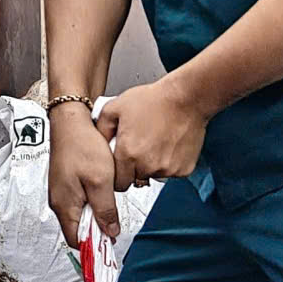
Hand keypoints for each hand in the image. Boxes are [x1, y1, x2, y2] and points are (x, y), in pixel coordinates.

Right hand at [47, 100, 119, 242]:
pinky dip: (94, 201)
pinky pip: (81, 201)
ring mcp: (62, 193)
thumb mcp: (100, 181)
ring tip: (111, 201)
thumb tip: (110, 233)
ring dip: (97, 213)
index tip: (111, 244)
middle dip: (98, 228)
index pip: (76, 241)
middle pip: (79, 229)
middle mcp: (59, 202)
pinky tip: (104, 189)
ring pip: (82, 215)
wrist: (71, 121)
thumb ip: (105, 210)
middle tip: (116, 220)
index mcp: (64, 206)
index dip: (94, 246)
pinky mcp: (67, 183)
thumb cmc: (83, 147)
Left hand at [101, 73, 207, 192]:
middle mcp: (148, 166)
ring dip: (151, 166)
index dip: (117, 174)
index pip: (117, 183)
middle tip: (138, 148)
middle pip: (135, 180)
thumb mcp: (114, 108)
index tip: (120, 165)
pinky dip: (168, 163)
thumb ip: (100, 129)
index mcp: (128, 154)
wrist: (186, 97)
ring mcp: (167, 169)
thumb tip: (96, 144)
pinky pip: (171, 172)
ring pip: (153, 176)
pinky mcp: (183, 169)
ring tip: (153, 142)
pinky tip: (166, 144)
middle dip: (133, 169)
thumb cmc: (153, 100)